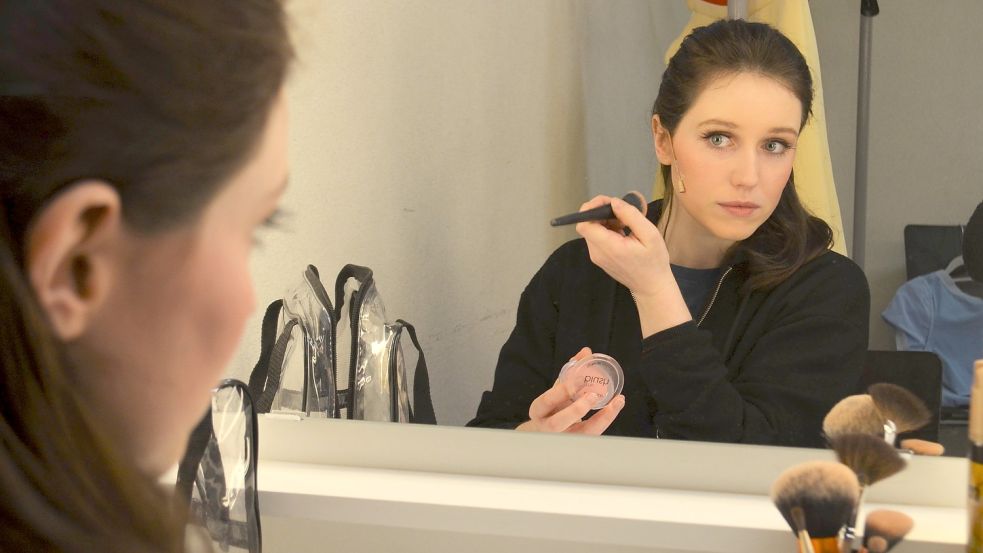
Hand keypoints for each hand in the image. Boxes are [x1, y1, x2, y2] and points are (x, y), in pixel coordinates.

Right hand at [516, 347, 625, 433]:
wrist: (544, 433)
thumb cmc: (552, 409)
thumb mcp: (556, 391)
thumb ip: (570, 373)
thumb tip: (586, 352)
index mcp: (539, 410)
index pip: (547, 401)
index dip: (561, 392)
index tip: (575, 381)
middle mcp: (548, 428)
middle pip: (558, 423)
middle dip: (575, 409)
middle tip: (593, 395)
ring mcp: (564, 439)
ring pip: (581, 435)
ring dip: (600, 418)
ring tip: (616, 402)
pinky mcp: (579, 443)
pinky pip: (594, 434)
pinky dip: (606, 419)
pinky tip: (615, 407)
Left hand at [574, 195, 690, 336]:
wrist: (651, 287)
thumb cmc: (654, 262)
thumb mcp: (650, 235)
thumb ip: (631, 216)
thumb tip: (614, 202)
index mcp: (609, 247)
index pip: (584, 224)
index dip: (591, 208)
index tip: (608, 202)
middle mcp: (597, 253)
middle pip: (586, 225)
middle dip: (600, 212)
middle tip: (620, 210)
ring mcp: (597, 257)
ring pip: (591, 230)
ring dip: (604, 220)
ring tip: (625, 222)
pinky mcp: (600, 258)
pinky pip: (597, 238)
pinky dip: (606, 229)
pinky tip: (623, 230)